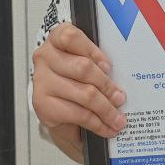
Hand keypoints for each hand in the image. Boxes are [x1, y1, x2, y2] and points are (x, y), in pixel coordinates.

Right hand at [32, 23, 127, 138]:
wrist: (56, 105)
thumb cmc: (74, 77)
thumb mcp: (85, 61)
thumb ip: (97, 62)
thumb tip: (121, 79)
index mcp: (56, 39)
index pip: (71, 37)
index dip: (92, 51)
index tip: (108, 66)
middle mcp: (45, 57)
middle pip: (83, 68)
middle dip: (107, 86)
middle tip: (120, 98)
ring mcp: (42, 82)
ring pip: (84, 94)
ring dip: (106, 109)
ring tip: (118, 118)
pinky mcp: (43, 105)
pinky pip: (77, 114)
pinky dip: (96, 123)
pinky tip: (105, 127)